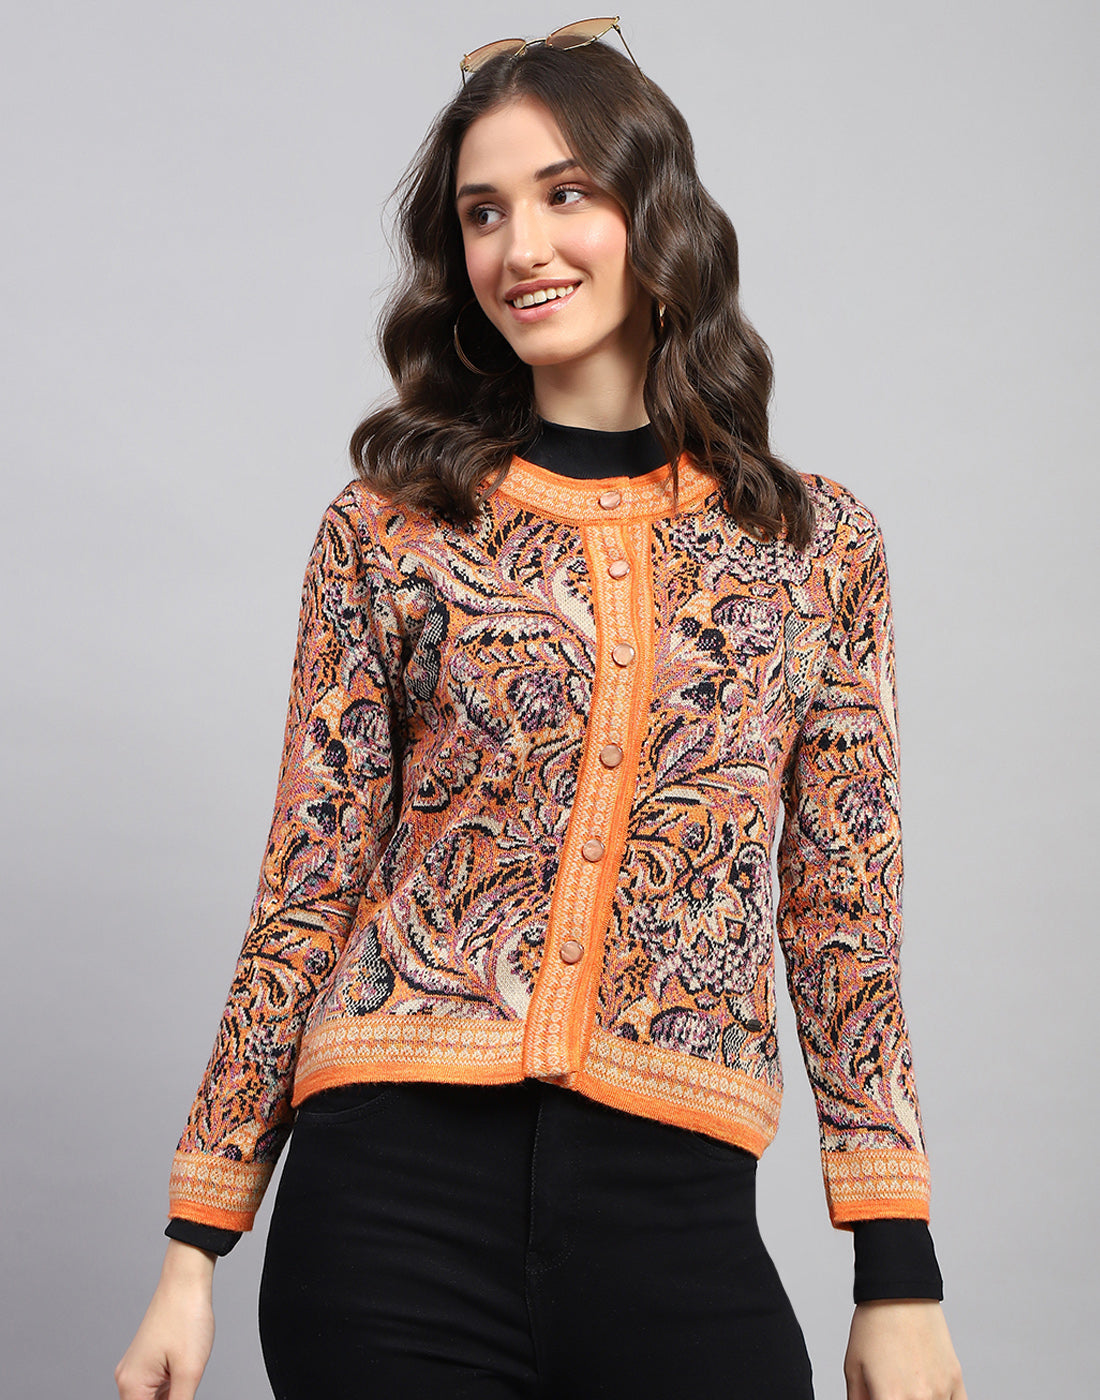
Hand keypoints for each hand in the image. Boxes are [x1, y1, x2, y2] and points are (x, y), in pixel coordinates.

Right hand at [115, 1241, 215, 1398]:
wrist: (186, 1281)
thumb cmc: (186, 1318)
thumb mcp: (189, 1371)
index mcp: (132, 1385)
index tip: (182, 1396)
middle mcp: (128, 1378)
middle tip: (186, 1388)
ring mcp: (137, 1368)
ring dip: (171, 1397)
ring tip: (185, 1371)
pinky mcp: (148, 1360)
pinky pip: (157, 1387)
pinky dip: (171, 1390)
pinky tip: (186, 1377)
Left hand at [844, 1299, 965, 1399]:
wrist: (900, 1294)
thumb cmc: (874, 1326)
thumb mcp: (854, 1367)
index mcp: (890, 1398)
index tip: (881, 1397)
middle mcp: (920, 1399)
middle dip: (899, 1399)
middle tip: (895, 1390)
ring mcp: (942, 1391)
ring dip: (921, 1399)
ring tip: (907, 1385)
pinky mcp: (956, 1381)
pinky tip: (931, 1394)